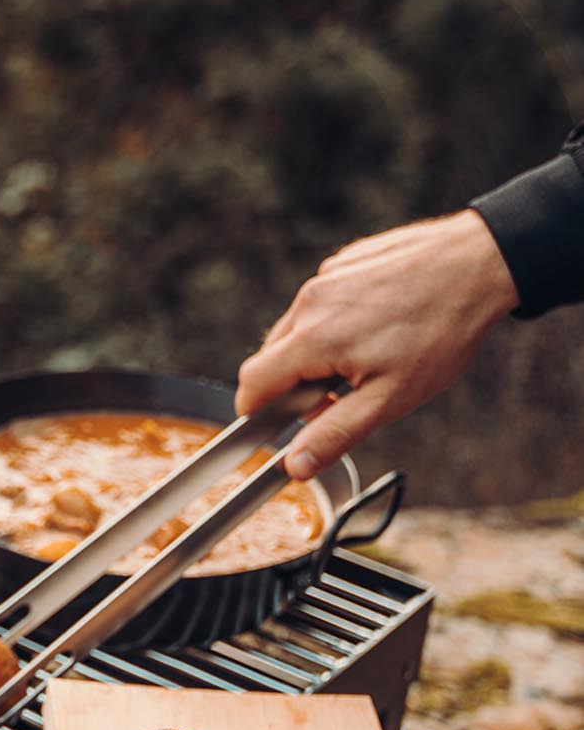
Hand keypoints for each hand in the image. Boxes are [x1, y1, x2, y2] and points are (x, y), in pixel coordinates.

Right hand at [235, 212, 518, 478]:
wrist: (478, 265)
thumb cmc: (440, 332)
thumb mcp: (390, 399)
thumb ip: (335, 433)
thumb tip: (296, 465)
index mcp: (313, 339)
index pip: (252, 382)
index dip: (256, 411)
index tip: (274, 426)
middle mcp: (309, 302)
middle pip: (272, 357)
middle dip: (294, 385)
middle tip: (343, 397)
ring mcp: (325, 277)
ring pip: (297, 329)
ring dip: (315, 353)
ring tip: (368, 359)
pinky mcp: (342, 263)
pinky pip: (321, 303)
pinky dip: (335, 323)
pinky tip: (377, 326)